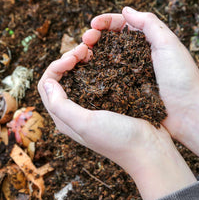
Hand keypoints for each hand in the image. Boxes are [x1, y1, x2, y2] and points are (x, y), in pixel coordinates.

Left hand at [38, 44, 195, 199]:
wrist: (151, 150)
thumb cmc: (118, 139)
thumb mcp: (86, 124)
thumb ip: (61, 106)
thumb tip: (48, 82)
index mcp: (64, 118)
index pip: (47, 85)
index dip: (56, 66)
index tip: (73, 58)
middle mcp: (75, 111)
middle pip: (61, 78)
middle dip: (68, 59)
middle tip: (85, 49)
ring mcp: (92, 105)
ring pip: (78, 76)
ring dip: (81, 60)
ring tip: (93, 50)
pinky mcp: (109, 100)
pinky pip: (96, 78)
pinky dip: (96, 65)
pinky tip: (105, 58)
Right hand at [83, 7, 198, 173]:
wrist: (190, 114)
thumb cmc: (182, 78)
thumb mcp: (168, 43)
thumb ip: (149, 23)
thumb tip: (126, 10)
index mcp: (148, 42)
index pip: (122, 25)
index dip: (105, 22)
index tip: (93, 24)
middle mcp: (137, 56)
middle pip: (109, 41)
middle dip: (94, 36)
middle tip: (85, 40)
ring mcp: (130, 75)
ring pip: (104, 59)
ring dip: (91, 54)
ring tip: (81, 55)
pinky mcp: (125, 92)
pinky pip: (106, 80)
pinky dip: (94, 73)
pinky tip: (85, 72)